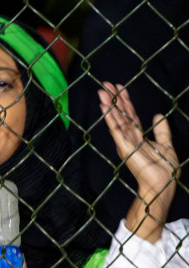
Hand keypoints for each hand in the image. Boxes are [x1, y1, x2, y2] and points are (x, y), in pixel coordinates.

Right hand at [99, 82, 177, 208]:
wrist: (163, 182)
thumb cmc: (165, 168)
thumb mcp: (166, 144)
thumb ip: (162, 130)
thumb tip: (158, 115)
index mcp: (138, 136)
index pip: (130, 115)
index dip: (125, 101)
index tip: (121, 88)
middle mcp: (129, 137)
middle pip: (120, 114)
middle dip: (114, 99)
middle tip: (105, 84)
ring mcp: (125, 142)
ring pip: (116, 119)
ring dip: (108, 105)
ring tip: (102, 91)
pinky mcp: (124, 147)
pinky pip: (116, 129)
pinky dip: (110, 118)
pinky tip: (105, 108)